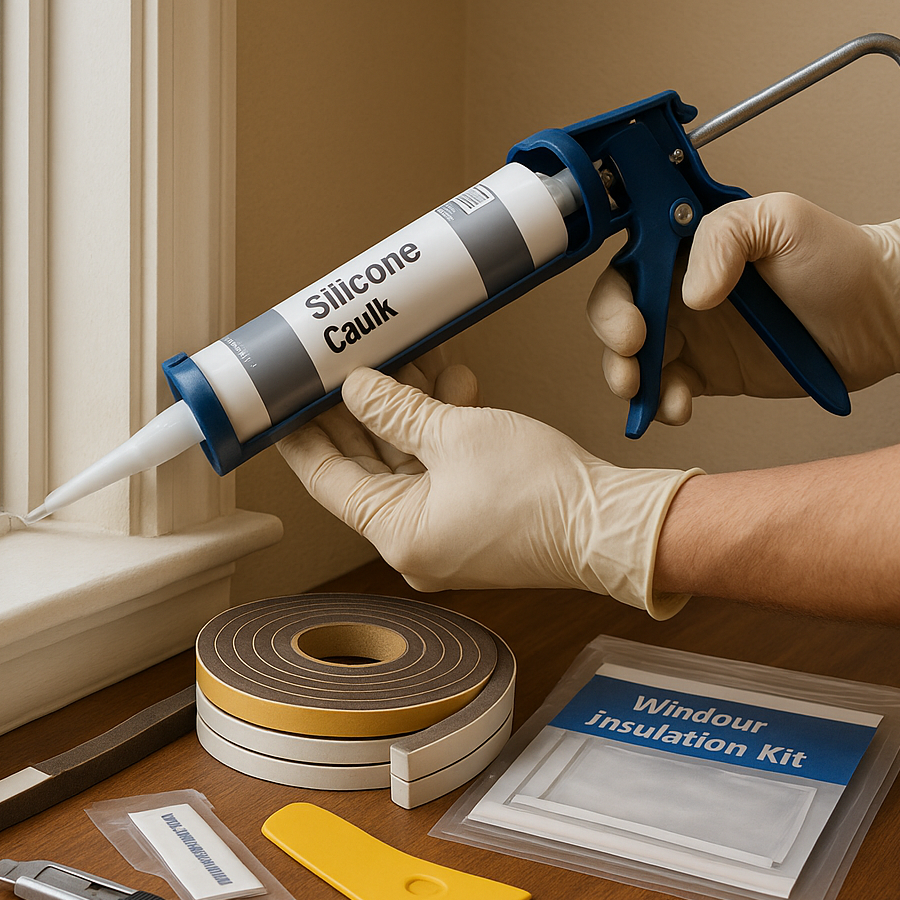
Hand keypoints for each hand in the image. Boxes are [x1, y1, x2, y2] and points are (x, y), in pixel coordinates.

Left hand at [277, 365, 700, 617]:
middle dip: (356, 411)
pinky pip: (441, 467)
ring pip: (407, 461)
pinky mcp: (477, 516)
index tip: (283, 403)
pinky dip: (439, 428)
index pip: (326, 478)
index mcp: (397, 535)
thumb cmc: (544, 494)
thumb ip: (397, 410)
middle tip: (335, 367)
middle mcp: (415, 541)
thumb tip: (357, 389)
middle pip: (365, 467)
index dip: (302, 435)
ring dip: (404, 410)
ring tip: (401, 358)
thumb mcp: (455, 434)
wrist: (617, 524)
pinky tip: (450, 383)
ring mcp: (447, 530)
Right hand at [587, 193, 899, 424]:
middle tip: (633, 359)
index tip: (634, 324)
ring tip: (646, 392)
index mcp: (688, 247)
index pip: (629, 267)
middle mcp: (682, 289)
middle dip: (614, 343)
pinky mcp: (708, 373)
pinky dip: (662, 402)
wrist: (884, 316)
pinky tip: (679, 407)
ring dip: (629, 378)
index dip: (618, 298)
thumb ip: (725, 236)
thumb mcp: (782, 220)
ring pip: (634, 358)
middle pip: (617, 315)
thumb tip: (690, 294)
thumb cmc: (841, 257)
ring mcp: (692, 334)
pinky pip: (666, 389)